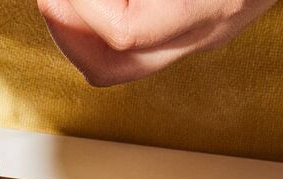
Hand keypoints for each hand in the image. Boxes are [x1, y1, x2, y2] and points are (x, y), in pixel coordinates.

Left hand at [38, 0, 276, 85]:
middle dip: (67, 32)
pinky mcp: (199, 24)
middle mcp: (209, 26)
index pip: (126, 32)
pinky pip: (139, 45)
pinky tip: (94, 1)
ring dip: (80, 34)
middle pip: (115, 67)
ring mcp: (205, 30)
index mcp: (214, 0)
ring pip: (122, 66)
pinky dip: (103, 26)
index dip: (80, 9)